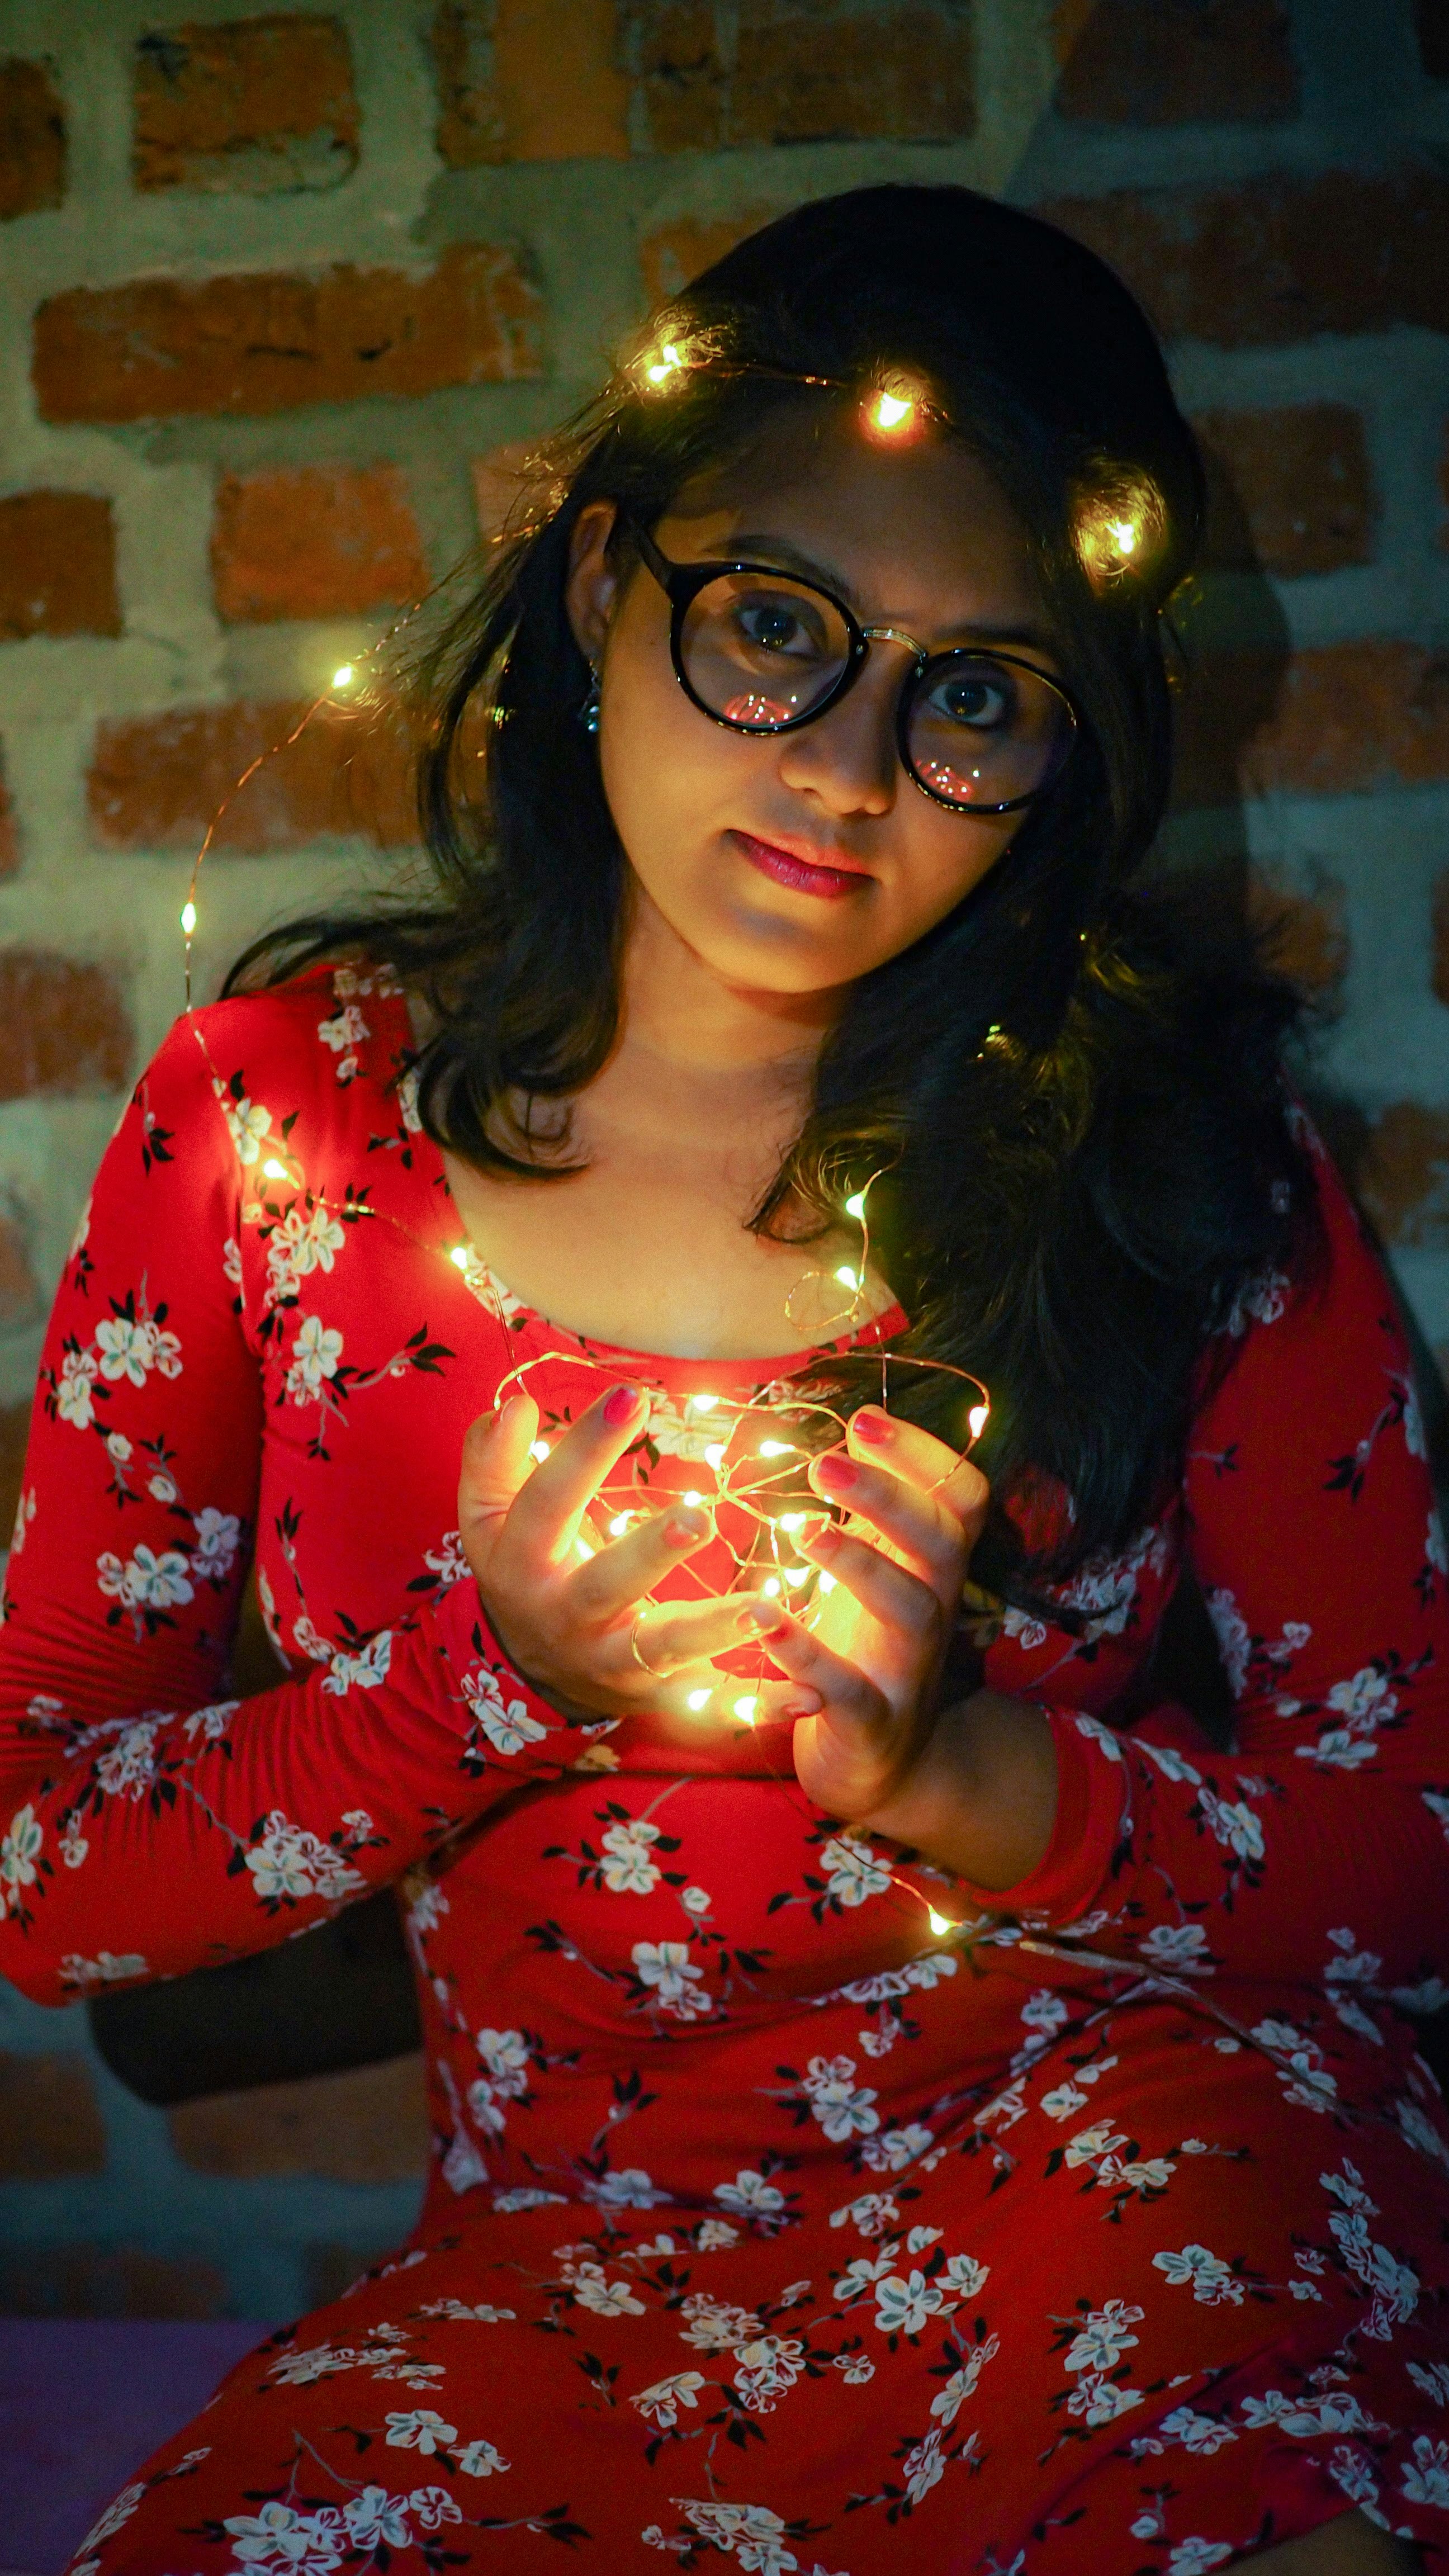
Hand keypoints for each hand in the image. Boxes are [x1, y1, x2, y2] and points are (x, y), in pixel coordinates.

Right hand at [457, 1381, 781, 1719]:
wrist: (527, 1670)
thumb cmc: (523, 1566)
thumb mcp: (488, 1516)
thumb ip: (493, 1458)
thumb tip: (513, 1406)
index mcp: (522, 1562)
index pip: (549, 1500)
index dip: (585, 1449)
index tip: (632, 1396)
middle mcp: (566, 1616)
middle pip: (606, 1585)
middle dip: (652, 1554)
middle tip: (701, 1518)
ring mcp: (613, 1661)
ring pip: (664, 1648)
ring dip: (715, 1631)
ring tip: (766, 1609)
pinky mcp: (656, 1695)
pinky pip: (707, 1709)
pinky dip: (755, 1708)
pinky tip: (807, 1696)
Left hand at [747, 1405, 986, 1821]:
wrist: (881, 1763)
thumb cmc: (866, 1645)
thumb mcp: (877, 1569)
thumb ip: (874, 1508)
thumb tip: (861, 1424)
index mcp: (932, 1564)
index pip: (960, 1496)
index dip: (925, 1455)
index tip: (866, 1419)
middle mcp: (932, 1607)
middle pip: (939, 1542)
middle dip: (889, 1497)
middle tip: (827, 1462)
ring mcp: (907, 1666)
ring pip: (907, 1609)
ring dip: (858, 1565)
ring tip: (805, 1529)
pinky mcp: (871, 1720)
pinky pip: (846, 1688)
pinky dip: (808, 1655)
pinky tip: (766, 1621)